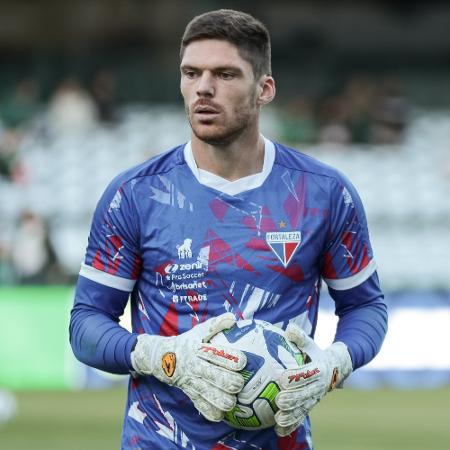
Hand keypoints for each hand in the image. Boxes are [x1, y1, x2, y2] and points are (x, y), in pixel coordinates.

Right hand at [130, 313, 245, 421]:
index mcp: (199, 349)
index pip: (216, 354)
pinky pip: (200, 406)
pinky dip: (211, 412)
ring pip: (209, 395)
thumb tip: (233, 318)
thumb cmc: (186, 342)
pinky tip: (221, 413)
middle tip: (240, 384)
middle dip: (230, 382)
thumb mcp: (199, 331)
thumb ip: (216, 324)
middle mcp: (195, 366)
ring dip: (223, 400)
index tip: (244, 361)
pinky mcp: (189, 393)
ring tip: (233, 401)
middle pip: (215, 377)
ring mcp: (192, 381)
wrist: (161, 358)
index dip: (232, 358)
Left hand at [274, 323, 352, 436]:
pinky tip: (279, 431)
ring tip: (278, 419)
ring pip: (303, 408)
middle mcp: (318, 386)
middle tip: (279, 401)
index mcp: (318, 369)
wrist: (337, 368)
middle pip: (305, 393)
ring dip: (291, 415)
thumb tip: (290, 327)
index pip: (307, 373)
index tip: (282, 378)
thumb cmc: (317, 353)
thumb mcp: (311, 344)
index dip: (295, 376)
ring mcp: (315, 397)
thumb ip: (300, 337)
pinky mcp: (311, 405)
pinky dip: (292, 425)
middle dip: (292, 398)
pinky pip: (302, 416)